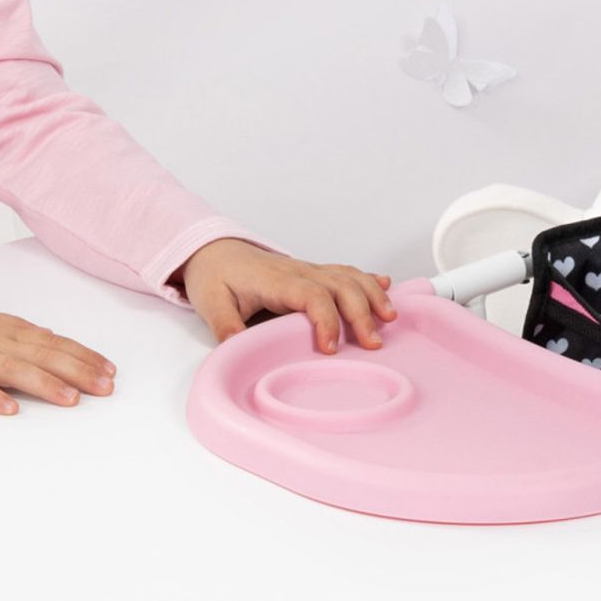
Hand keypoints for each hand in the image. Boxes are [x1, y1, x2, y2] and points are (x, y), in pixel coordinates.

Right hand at [0, 296, 115, 414]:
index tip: (109, 370)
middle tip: (106, 387)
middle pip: (41, 354)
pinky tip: (10, 410)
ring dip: (44, 383)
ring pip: (13, 369)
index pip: (52, 342)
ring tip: (71, 400)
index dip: (82, 355)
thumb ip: (19, 333)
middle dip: (77, 370)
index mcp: (5, 329)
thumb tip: (52, 338)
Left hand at [175, 239, 396, 352]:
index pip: (311, 296)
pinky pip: (345, 272)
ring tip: (390, 318)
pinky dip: (368, 279)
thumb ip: (225, 325)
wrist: (213, 251)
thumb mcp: (210, 302)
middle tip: (373, 343)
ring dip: (372, 294)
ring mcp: (308, 270)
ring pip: (349, 276)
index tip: (330, 348)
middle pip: (340, 285)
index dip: (325, 320)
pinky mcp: (312, 273)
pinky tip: (387, 285)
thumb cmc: (215, 276)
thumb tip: (238, 348)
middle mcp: (298, 272)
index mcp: (276, 280)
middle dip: (361, 312)